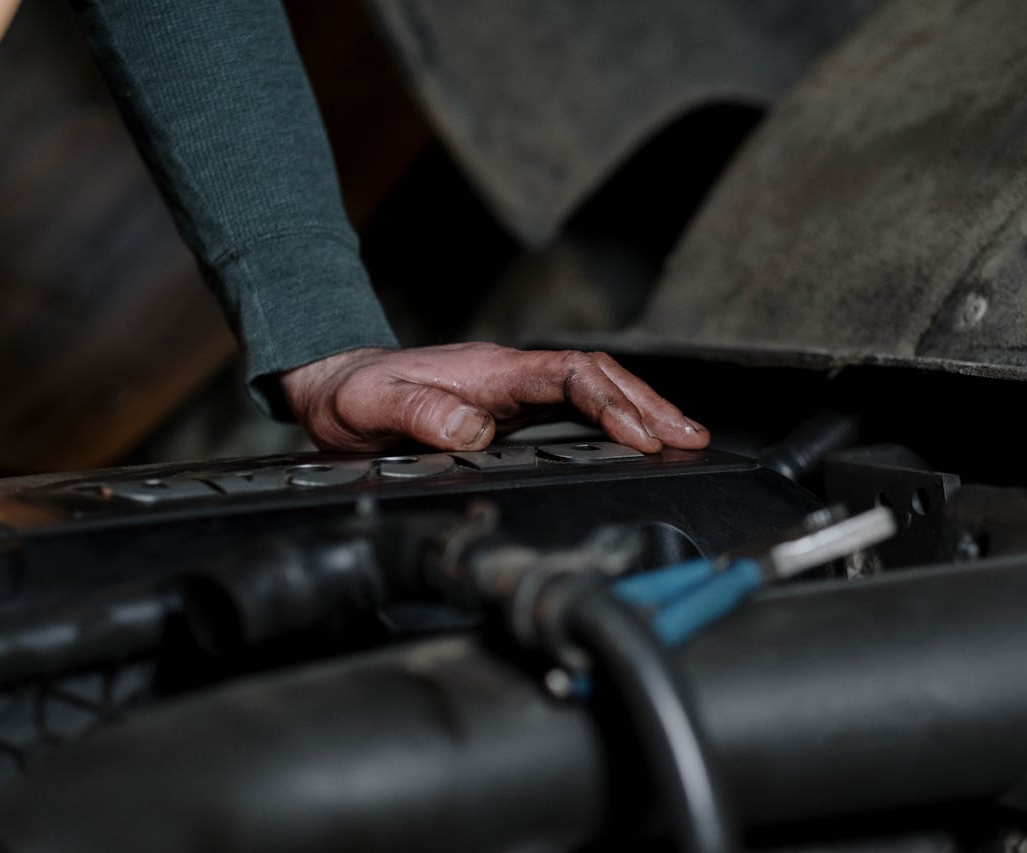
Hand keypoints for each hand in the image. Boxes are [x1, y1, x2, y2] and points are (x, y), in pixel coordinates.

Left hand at [279, 343, 709, 453]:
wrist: (334, 385)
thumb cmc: (353, 396)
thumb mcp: (375, 407)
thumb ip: (423, 415)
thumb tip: (476, 431)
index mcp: (491, 372)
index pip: (570, 376)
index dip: (611, 404)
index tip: (641, 437)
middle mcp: (511, 377)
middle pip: (599, 378)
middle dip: (649, 405)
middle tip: (692, 437)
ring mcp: (515, 392)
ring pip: (595, 391)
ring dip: (641, 412)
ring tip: (685, 439)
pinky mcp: (511, 411)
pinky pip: (575, 410)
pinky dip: (613, 423)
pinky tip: (633, 443)